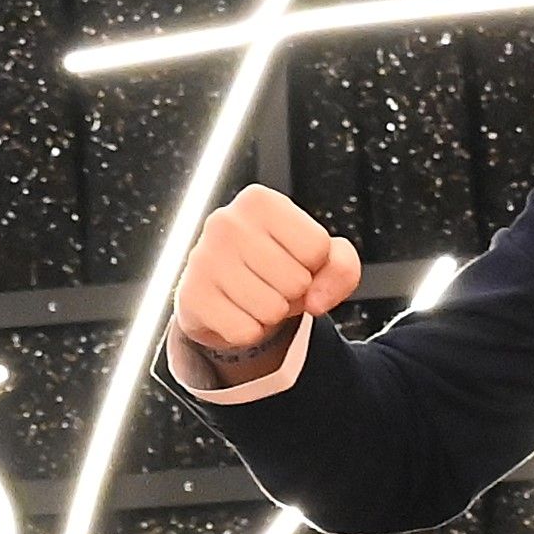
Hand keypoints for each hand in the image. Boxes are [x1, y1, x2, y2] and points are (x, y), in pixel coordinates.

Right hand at [173, 182, 366, 367]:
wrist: (223, 291)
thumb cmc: (274, 265)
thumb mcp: (318, 255)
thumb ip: (342, 266)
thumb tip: (316, 300)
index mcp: (260, 201)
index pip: (317, 247)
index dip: (314, 263)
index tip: (292, 258)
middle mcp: (226, 221)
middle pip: (296, 280)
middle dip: (294, 291)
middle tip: (272, 282)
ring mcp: (203, 258)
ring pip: (272, 309)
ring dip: (272, 313)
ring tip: (255, 295)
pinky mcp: (191, 296)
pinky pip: (246, 332)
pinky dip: (249, 331)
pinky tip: (236, 310)